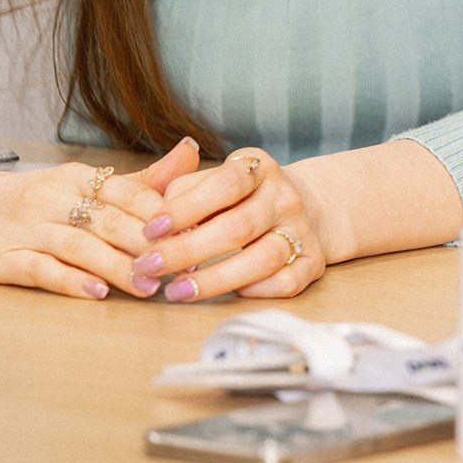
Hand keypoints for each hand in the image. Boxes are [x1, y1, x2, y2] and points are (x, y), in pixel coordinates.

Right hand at [0, 137, 203, 300]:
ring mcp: (24, 228)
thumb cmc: (32, 200)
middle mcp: (53, 198)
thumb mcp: (83, 184)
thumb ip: (140, 179)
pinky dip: (69, 280)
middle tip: (184, 269)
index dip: (167, 216)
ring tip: (150, 286)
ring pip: (80, 245)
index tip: (201, 235)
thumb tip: (193, 151)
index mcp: (79, 178)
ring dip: (118, 266)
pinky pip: (39, 268)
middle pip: (111, 221)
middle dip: (150, 245)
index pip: (132, 193)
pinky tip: (96, 292)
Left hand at [130, 146, 328, 300]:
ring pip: (264, 258)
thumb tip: (159, 229)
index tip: (151, 230)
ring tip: (175, 291)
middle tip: (148, 267)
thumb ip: (183, 194)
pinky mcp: (314, 262)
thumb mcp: (215, 179)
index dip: (186, 207)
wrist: (305, 206)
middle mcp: (285, 197)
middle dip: (187, 251)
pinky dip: (257, 291)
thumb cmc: (240, 198)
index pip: (226, 184)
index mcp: (260, 169)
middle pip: (239, 226)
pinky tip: (228, 294)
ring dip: (215, 279)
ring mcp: (303, 230)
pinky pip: (288, 282)